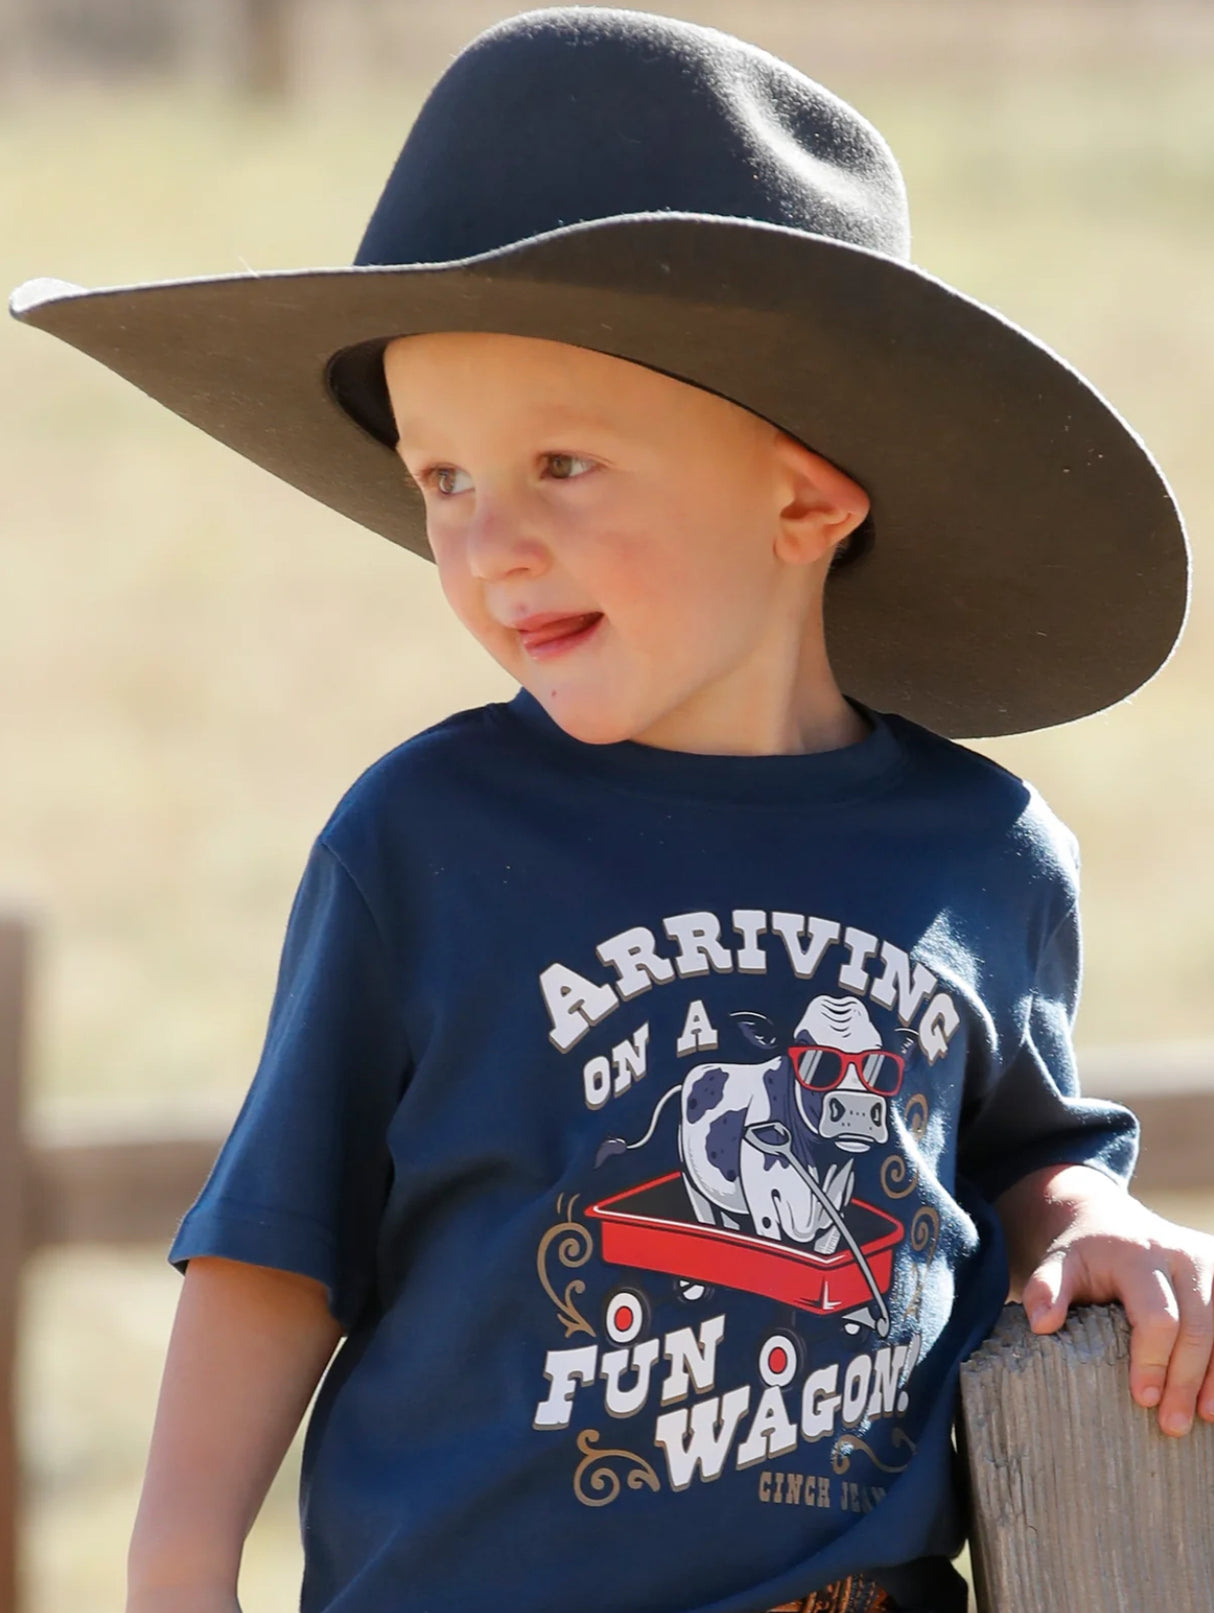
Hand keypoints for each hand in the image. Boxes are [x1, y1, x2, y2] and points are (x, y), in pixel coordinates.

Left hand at [1019, 1183, 1213, 1438]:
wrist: (1112, 1222)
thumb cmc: (1085, 1255)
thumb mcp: (1058, 1265)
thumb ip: (1045, 1289)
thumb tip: (1042, 1325)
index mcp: (1138, 1255)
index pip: (1158, 1317)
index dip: (1152, 1361)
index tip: (1142, 1399)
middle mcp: (1182, 1255)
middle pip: (1197, 1329)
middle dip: (1185, 1380)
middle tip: (1172, 1425)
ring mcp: (1210, 1263)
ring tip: (1203, 1417)